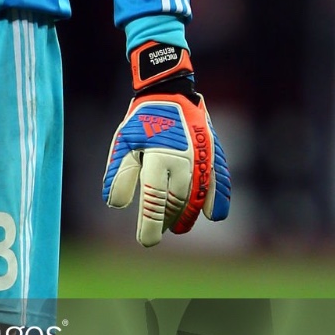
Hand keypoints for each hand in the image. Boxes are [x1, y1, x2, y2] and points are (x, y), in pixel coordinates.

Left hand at [103, 41, 230, 247]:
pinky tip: (213, 216)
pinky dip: (219, 199)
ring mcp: (201, 157)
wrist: (170, 92)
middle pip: (176, 201)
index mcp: (157, 157)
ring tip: (180, 227)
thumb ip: (118, 174)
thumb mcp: (123, 143)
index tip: (146, 242)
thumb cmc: (141, 122)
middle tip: (158, 232)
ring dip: (188, 215)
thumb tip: (115, 204)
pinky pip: (219, 181)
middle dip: (167, 221)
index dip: (150, 224)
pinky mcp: (213, 153)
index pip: (154, 199)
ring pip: (197, 195)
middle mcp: (182, 159)